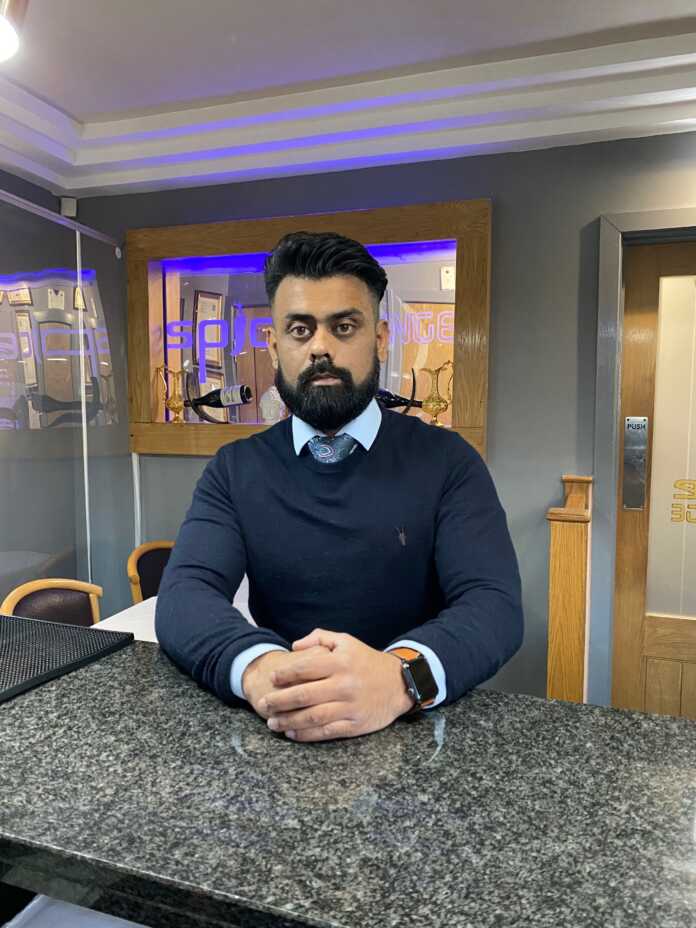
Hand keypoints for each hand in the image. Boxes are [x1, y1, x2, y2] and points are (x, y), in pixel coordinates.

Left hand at [259, 628, 414, 741]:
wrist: (399, 684)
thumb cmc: (366, 661)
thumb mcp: (346, 641)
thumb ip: (320, 638)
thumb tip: (294, 646)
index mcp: (340, 662)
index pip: (304, 668)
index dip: (284, 674)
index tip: (272, 679)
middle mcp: (344, 684)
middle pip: (303, 695)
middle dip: (279, 701)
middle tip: (263, 704)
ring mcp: (349, 706)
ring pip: (311, 716)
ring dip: (288, 721)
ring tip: (272, 723)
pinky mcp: (354, 725)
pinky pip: (325, 731)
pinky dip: (306, 734)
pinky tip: (292, 733)